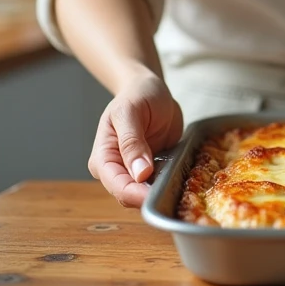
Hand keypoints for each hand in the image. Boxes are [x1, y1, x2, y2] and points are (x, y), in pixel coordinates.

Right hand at [89, 71, 183, 207]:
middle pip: (129, 196)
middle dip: (150, 196)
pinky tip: (181, 178)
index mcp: (103, 158)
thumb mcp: (131, 112)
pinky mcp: (151, 171)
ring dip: (162, 192)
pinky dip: (169, 184)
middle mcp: (115, 169)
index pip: (117, 186)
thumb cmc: (137, 95)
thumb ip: (132, 142)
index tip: (159, 193)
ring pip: (144, 195)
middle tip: (175, 189)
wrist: (150, 89)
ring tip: (180, 183)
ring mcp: (133, 172)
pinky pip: (159, 186)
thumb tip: (140, 173)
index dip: (137, 194)